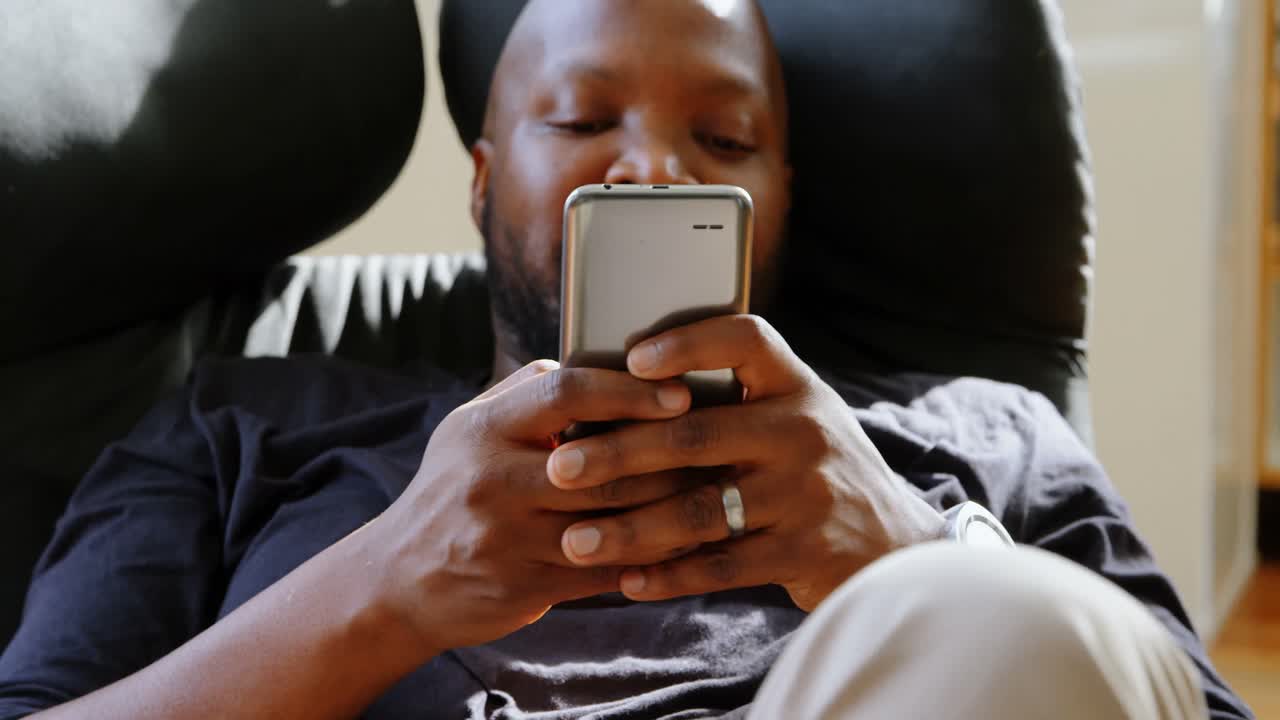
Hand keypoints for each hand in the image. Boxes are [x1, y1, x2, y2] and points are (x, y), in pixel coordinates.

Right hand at [368, 360, 698, 652]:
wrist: (398, 581)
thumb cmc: (451, 491)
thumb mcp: (469, 430)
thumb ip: (526, 393)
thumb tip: (593, 357)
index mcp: (484, 429)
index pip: (566, 393)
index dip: (628, 390)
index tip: (680, 394)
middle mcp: (493, 480)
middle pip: (603, 463)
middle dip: (670, 455)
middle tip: (722, 445)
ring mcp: (508, 538)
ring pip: (614, 521)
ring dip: (672, 509)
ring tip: (718, 491)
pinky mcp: (524, 585)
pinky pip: (606, 570)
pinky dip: (651, 559)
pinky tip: (686, 544)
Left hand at [545, 315, 945, 611]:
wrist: (894, 544)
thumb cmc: (813, 469)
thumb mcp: (791, 417)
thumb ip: (729, 403)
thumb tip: (616, 393)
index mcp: (794, 384)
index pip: (744, 340)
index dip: (687, 343)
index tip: (632, 359)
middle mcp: (803, 431)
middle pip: (697, 435)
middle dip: (620, 452)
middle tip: (559, 466)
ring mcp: (807, 493)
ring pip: (701, 509)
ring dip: (631, 527)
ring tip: (573, 540)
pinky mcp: (805, 552)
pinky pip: (723, 566)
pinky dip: (670, 575)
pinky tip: (628, 579)